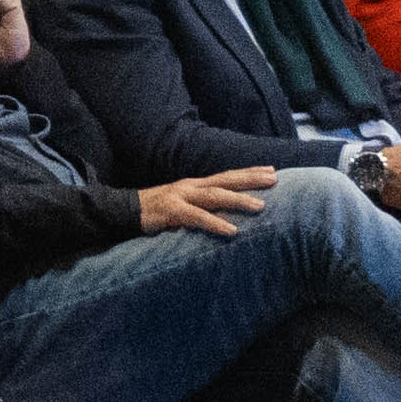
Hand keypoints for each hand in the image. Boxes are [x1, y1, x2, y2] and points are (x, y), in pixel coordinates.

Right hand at [136, 168, 276, 236]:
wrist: (126, 211)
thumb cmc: (158, 211)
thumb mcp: (184, 204)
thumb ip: (203, 206)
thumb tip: (228, 212)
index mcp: (196, 185)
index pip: (227, 175)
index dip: (248, 172)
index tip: (271, 171)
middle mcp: (191, 186)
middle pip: (226, 180)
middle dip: (250, 179)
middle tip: (274, 180)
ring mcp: (181, 196)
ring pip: (215, 196)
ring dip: (238, 200)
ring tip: (260, 206)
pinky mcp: (171, 211)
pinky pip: (197, 217)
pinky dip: (215, 223)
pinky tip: (231, 230)